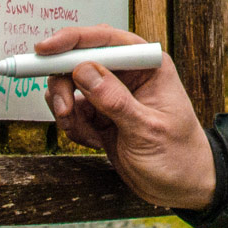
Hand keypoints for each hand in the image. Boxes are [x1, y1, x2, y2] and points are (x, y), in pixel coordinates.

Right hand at [37, 25, 216, 210]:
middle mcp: (129, 74)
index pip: (106, 40)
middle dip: (64, 82)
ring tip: (83, 133)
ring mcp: (113, 95)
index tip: (45, 50)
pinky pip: (73, 111)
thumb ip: (115, 100)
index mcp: (148, 65)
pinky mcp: (101, 115)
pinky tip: (92, 142)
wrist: (181, 188)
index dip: (73, 40)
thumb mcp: (147, 130)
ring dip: (67, 109)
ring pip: (71, 86)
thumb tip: (84, 70)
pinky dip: (73, 126)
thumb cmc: (178, 156)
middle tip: (62, 109)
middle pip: (81, 60)